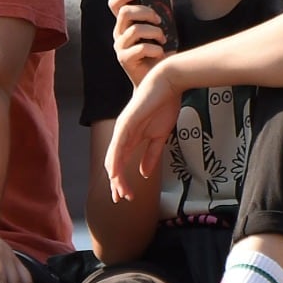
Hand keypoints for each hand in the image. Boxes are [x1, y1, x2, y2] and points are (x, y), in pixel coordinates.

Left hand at [103, 63, 181, 201]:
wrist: (169, 83)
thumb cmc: (164, 105)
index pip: (122, 163)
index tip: (127, 196)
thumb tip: (144, 174)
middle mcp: (123, 134)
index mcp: (131, 137)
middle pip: (114, 164)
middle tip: (121, 199)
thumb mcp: (160, 136)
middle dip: (117, 184)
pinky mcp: (126, 123)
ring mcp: (122, 129)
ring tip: (120, 192)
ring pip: (113, 158)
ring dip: (116, 178)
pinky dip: (116, 162)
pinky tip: (116, 174)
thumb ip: (151, 155)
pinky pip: (118, 146)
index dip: (122, 181)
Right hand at [108, 0, 168, 86]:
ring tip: (163, 40)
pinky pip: (141, 48)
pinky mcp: (125, 59)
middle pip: (125, 12)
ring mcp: (120, 47)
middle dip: (145, 12)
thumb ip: (156, 19)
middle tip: (159, 20)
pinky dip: (155, 49)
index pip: (114, 4)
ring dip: (155, 32)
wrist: (155, 80)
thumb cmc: (159, 54)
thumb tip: (166, 1)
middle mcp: (119, 34)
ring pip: (135, 30)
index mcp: (124, 24)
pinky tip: (161, 53)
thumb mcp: (157, 32)